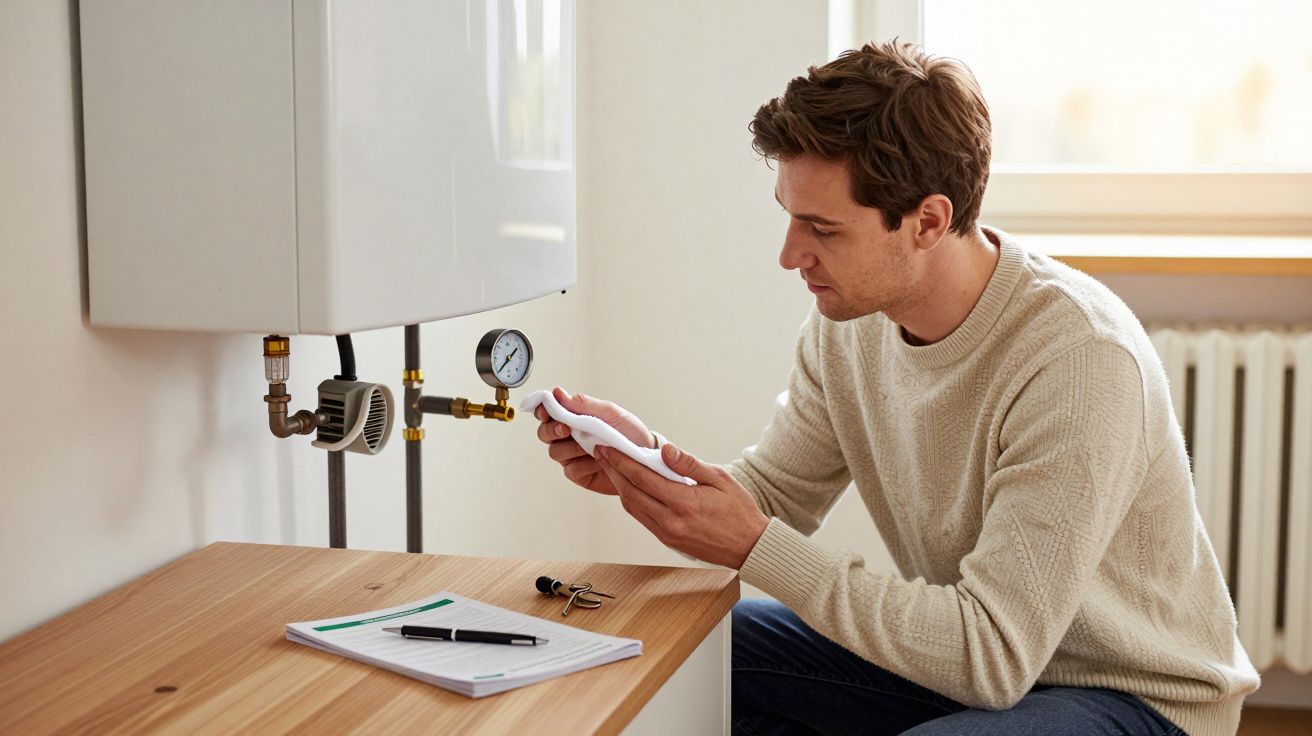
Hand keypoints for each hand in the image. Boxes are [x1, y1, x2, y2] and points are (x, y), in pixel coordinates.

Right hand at [535, 387, 655, 495]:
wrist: (647, 457)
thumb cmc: (630, 432)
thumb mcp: (611, 413)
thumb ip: (584, 404)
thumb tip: (558, 393)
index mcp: (574, 417)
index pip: (549, 412)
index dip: (542, 410)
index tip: (546, 410)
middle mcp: (570, 436)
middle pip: (544, 433)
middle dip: (552, 430)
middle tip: (567, 429)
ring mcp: (573, 456)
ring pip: (555, 452)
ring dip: (570, 448)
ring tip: (590, 446)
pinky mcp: (579, 474)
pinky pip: (571, 470)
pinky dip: (583, 464)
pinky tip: (598, 461)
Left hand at [594, 443, 768, 568]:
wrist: (749, 547)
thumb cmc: (739, 511)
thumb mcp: (720, 479)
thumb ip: (689, 465)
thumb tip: (665, 449)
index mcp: (683, 503)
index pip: (642, 478)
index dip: (621, 461)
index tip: (608, 448)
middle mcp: (670, 521)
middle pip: (630, 493)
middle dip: (613, 471)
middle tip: (601, 454)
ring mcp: (667, 534)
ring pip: (632, 507)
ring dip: (619, 486)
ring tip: (611, 468)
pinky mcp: (668, 540)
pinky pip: (642, 518)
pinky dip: (632, 501)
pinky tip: (631, 487)